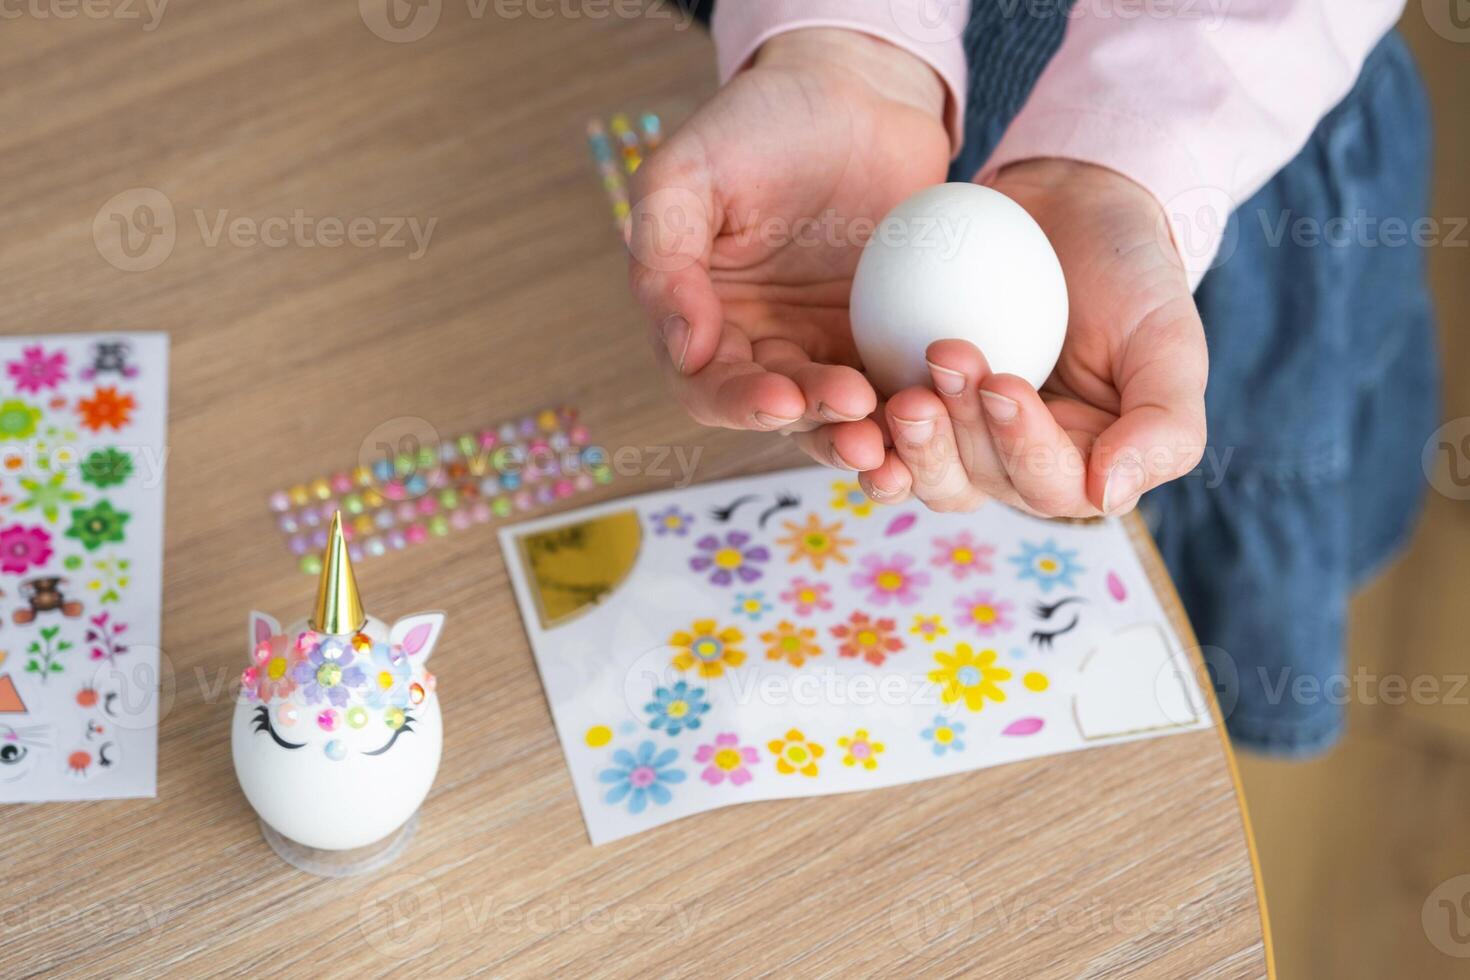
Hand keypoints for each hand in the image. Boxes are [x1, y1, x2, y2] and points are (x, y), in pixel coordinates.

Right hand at [627, 28, 950, 472]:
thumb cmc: (761, 121)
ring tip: (895, 435)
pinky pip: (901, 385)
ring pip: (842, 416)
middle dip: (816, 423)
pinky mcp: (889, 340)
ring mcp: (829, 348)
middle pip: (781, 412)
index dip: (741, 402)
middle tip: (856, 412)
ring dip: (865, 432)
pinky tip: (943, 411)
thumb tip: (683, 349)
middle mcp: (762, 347)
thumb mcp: (688, 172)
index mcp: (702, 321)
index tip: (783, 398)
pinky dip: (917, 406)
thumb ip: (664, 256)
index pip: (708, 386)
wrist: (858, 90)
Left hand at [860, 159, 1208, 517]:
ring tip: (903, 393)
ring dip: (912, 442)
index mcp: (1083, 465)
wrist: (1072, 210)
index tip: (1004, 381)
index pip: (1050, 485)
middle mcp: (1017, 463)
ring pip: (929, 470)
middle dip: (959, 433)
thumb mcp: (1171, 343)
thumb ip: (1163, 428)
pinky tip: (849, 404)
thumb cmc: (1134, 277)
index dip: (1023, 444)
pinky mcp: (915, 400)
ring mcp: (961, 437)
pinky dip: (866, 427)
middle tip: (945, 360)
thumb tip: (1107, 498)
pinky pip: (884, 431)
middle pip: (980, 482)